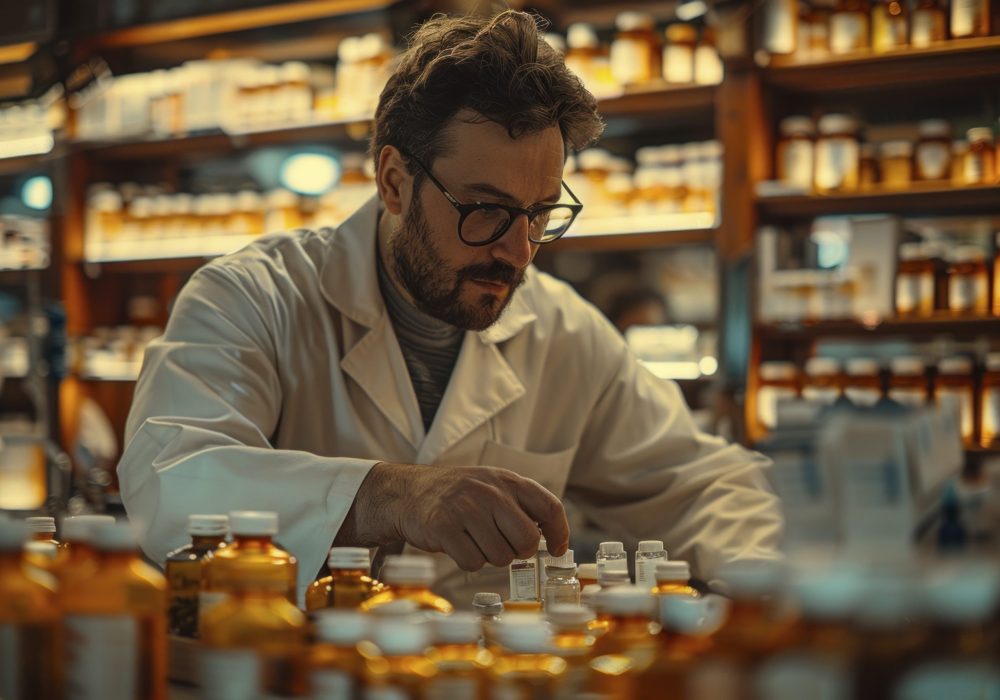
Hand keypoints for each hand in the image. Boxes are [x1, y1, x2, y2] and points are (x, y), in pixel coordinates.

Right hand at [342, 462, 569, 570]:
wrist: (407, 492)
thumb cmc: (456, 495)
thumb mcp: (491, 486)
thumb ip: (520, 505)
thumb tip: (552, 538)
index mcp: (507, 480)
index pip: (549, 507)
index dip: (560, 532)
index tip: (557, 549)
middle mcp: (489, 491)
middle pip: (528, 540)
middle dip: (519, 551)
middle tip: (503, 545)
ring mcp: (466, 508)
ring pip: (501, 557)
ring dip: (489, 556)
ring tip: (473, 538)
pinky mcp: (444, 527)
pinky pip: (473, 562)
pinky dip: (468, 561)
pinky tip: (457, 544)